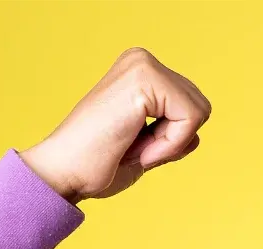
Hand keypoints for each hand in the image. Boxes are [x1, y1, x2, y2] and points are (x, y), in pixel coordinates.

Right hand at [17, 46, 210, 203]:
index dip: (173, 142)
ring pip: (198, 112)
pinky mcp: (144, 78)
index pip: (190, 108)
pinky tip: (138, 150)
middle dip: (175, 140)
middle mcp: (141, 61)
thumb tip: (197, 135)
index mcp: (139, 73)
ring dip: (171, 144)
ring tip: (134, 149)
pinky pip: (190, 119)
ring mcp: (142, 65)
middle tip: (135, 151)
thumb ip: (170, 139)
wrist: (63, 173)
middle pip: (200, 107)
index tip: (136, 149)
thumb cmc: (95, 167)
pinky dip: (170, 145)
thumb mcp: (143, 151)